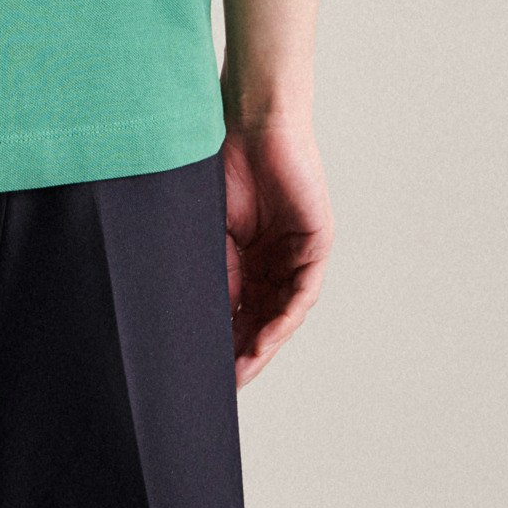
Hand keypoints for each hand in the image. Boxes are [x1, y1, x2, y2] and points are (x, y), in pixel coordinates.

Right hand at [221, 121, 332, 386]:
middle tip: (224, 383)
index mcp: (245, 258)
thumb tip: (192, 318)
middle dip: (244, 353)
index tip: (203, 371)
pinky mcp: (315, 246)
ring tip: (242, 370)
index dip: (224, 341)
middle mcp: (272, 262)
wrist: (251, 123)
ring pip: (281, 314)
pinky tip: (266, 339)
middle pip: (260, 319)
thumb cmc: (223, 165)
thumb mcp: (209, 229)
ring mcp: (295, 255)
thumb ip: (211, 270)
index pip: (237, 310)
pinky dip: (284, 319)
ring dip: (263, 344)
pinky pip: (302, 293)